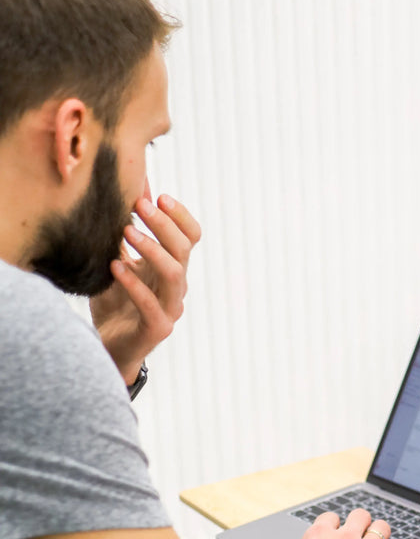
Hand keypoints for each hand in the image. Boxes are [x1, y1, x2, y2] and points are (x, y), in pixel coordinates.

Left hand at [90, 194, 201, 385]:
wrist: (110, 345)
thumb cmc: (115, 302)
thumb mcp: (119, 260)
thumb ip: (126, 234)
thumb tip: (128, 192)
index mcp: (172, 268)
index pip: (192, 237)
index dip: (180, 216)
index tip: (158, 196)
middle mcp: (176, 287)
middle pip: (184, 250)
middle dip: (164, 224)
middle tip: (139, 204)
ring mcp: (170, 308)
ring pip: (174, 274)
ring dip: (152, 249)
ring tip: (127, 230)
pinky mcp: (157, 328)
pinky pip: (150, 303)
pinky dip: (132, 283)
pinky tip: (113, 265)